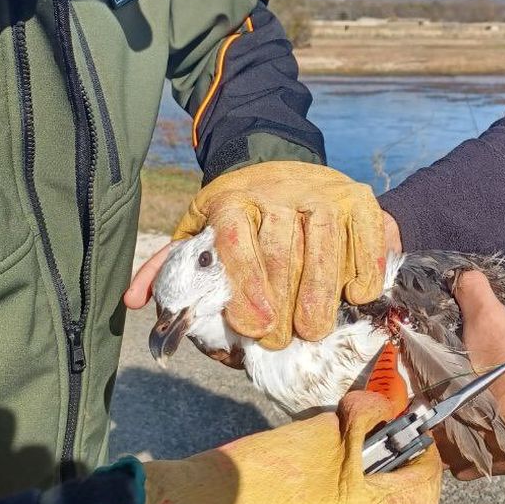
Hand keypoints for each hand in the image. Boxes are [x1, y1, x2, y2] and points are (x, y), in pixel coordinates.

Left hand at [123, 161, 399, 348]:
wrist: (280, 163)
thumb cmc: (239, 215)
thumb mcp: (199, 229)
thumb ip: (170, 265)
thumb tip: (136, 300)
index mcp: (233, 200)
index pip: (238, 240)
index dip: (247, 286)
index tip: (252, 327)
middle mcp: (279, 191)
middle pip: (284, 250)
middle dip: (285, 302)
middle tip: (283, 340)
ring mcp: (324, 191)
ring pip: (327, 244)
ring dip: (323, 293)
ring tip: (317, 330)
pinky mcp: (359, 197)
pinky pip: (368, 233)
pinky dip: (366, 266)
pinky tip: (358, 295)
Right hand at [143, 391, 440, 503]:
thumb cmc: (263, 480)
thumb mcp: (324, 434)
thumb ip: (363, 417)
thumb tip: (381, 407)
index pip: (426, 484)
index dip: (422, 448)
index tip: (412, 426)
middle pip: (403, 503)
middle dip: (393, 464)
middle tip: (375, 434)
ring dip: (365, 480)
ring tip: (337, 451)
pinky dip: (340, 498)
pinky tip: (314, 476)